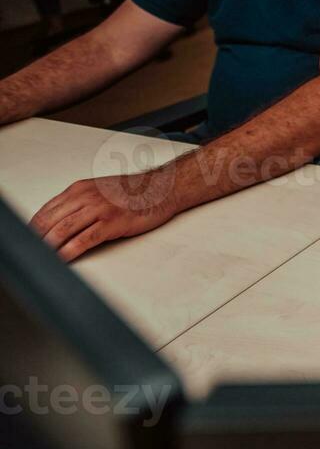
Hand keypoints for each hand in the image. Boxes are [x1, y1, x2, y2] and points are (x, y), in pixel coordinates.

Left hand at [29, 172, 177, 261]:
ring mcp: (100, 209)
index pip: (44, 212)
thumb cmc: (133, 192)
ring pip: (63, 231)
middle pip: (49, 222)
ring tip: (41, 260)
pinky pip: (84, 240)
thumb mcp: (98, 191)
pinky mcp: (113, 222)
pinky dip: (69, 252)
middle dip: (36, 241)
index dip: (31, 230)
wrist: (163, 188)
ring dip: (48, 248)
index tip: (27, 244)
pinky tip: (62, 259)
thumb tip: (54, 225)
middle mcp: (86, 197)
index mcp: (79, 189)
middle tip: (30, 256)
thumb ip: (76, 205)